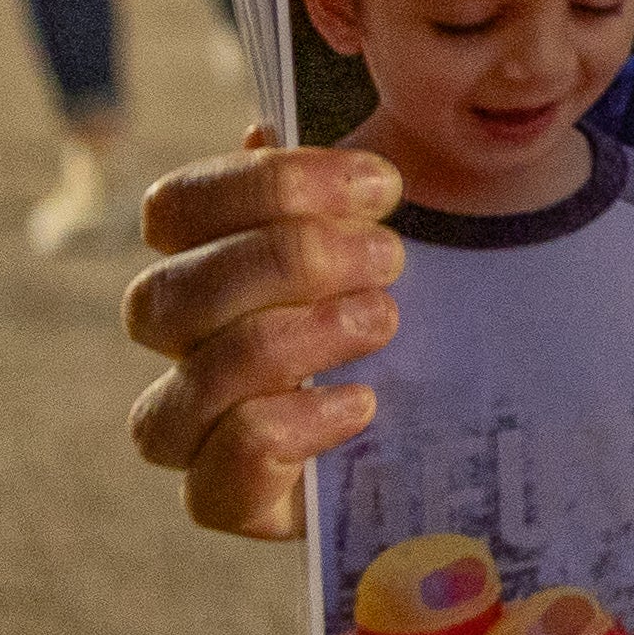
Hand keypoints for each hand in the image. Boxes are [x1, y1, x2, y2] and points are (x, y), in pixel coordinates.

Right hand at [121, 133, 405, 538]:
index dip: (265, 187)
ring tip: (382, 320)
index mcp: (205, 266)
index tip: (379, 184)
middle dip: (281, 262)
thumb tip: (262, 132)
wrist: (471, 419)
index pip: (173, 212)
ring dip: (291, 339)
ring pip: (189, 383)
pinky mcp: (237, 502)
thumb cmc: (425, 309)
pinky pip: (218, 477)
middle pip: (163, 297)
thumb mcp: (394, 239)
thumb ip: (333, 189)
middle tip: (388, 255)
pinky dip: (290, 427)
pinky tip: (361, 400)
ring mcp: (200, 431)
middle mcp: (185, 350)